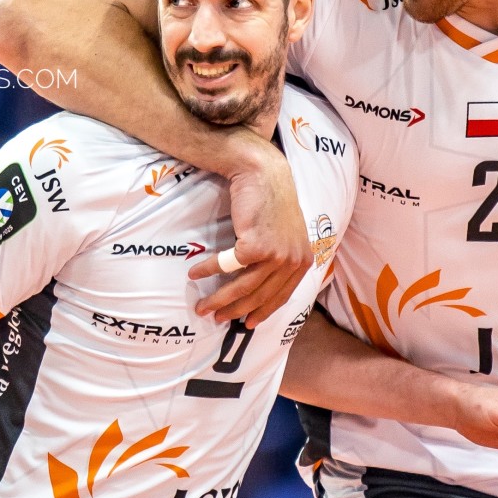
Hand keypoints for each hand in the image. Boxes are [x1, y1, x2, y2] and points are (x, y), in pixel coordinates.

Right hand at [188, 148, 309, 327]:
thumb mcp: (286, 234)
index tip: (247, 323)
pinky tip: (195, 274)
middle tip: (216, 319)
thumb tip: (261, 282)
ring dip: (219, 299)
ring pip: (243, 287)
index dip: (262, 312)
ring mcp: (276, 256)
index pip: (281, 296)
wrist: (264, 174)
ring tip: (202, 306)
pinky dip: (209, 271)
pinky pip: (228, 267)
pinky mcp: (256, 247)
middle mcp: (293, 261)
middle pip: (260, 296)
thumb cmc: (271, 201)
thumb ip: (280, 258)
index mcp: (302, 261)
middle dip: (235, 311)